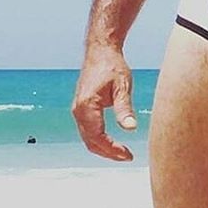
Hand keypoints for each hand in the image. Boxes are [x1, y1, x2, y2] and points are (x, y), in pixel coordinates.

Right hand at [72, 45, 136, 160]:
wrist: (101, 51)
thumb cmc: (112, 66)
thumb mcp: (122, 86)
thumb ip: (124, 108)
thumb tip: (130, 128)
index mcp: (87, 106)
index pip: (97, 137)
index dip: (112, 149)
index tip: (127, 155)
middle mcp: (78, 110)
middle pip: (90, 142)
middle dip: (108, 153)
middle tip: (127, 156)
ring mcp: (77, 110)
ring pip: (88, 138)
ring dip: (104, 148)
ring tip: (123, 152)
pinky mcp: (81, 108)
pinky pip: (88, 130)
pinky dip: (99, 139)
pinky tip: (113, 141)